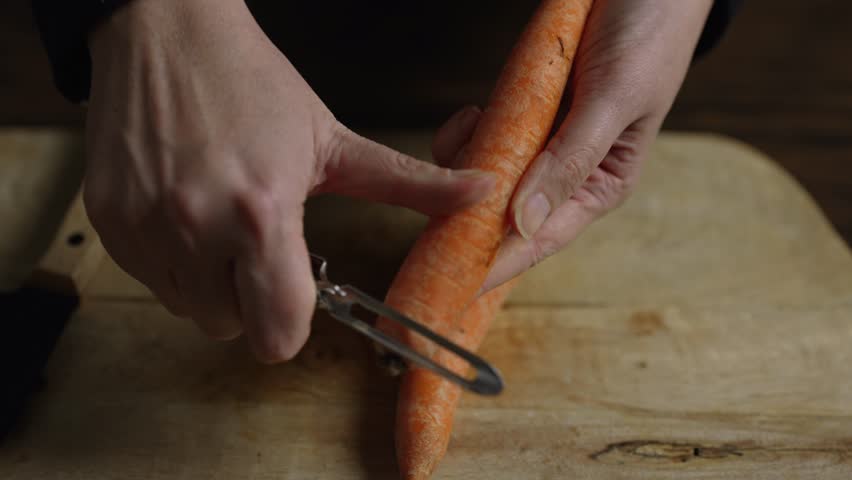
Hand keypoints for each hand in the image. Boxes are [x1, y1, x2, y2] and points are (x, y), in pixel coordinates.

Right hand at [84, 0, 493, 362]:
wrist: (167, 34)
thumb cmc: (252, 84)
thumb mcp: (333, 140)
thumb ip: (408, 182)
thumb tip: (480, 193)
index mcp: (261, 211)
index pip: (278, 331)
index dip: (291, 324)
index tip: (294, 296)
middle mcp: (196, 226)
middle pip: (231, 330)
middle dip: (251, 302)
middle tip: (258, 247)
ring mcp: (145, 226)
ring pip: (188, 308)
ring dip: (210, 282)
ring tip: (221, 220)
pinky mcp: (108, 221)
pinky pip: (148, 280)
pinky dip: (171, 260)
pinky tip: (185, 209)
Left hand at [434, 0, 713, 292]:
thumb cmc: (648, 36)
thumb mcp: (613, 101)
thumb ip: (569, 162)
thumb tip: (524, 225)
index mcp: (599, 185)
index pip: (541, 239)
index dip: (497, 263)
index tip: (455, 285)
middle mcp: (567, 172)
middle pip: (506, 214)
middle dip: (471, 212)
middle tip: (436, 211)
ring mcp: (541, 142)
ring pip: (488, 176)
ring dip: (471, 160)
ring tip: (475, 125)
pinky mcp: (522, 112)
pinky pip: (483, 136)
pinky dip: (471, 129)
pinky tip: (477, 109)